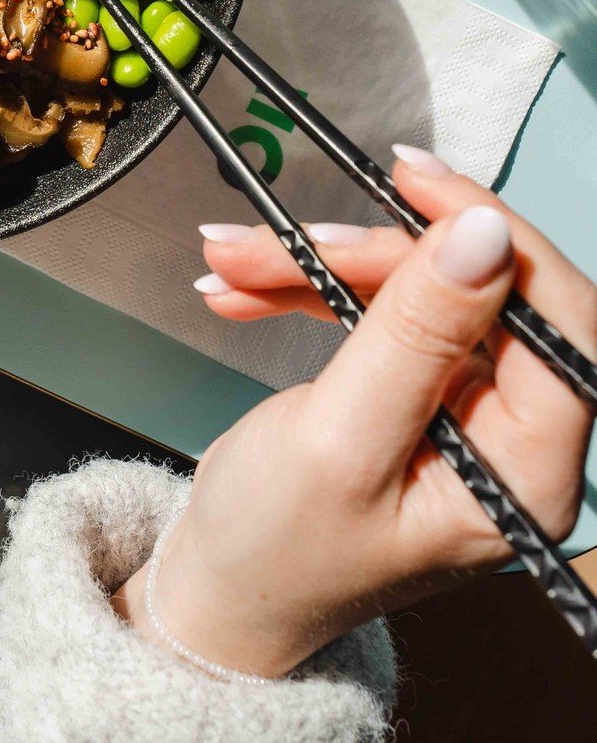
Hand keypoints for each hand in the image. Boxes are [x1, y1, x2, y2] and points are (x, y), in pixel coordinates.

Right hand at [112, 150, 596, 677]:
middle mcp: (512, 439)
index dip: (493, 238)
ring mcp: (463, 411)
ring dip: (319, 264)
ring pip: (417, 291)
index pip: (556, 323)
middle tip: (291, 237)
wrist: (219, 592)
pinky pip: (377, 309)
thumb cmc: (277, 549)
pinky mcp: (415, 389)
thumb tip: (484, 232)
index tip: (415, 182)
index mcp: (528, 473)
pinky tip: (245, 286)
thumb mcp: (338, 439)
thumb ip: (412, 333)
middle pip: (474, 294)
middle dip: (371, 254)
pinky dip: (308, 287)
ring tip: (232, 258)